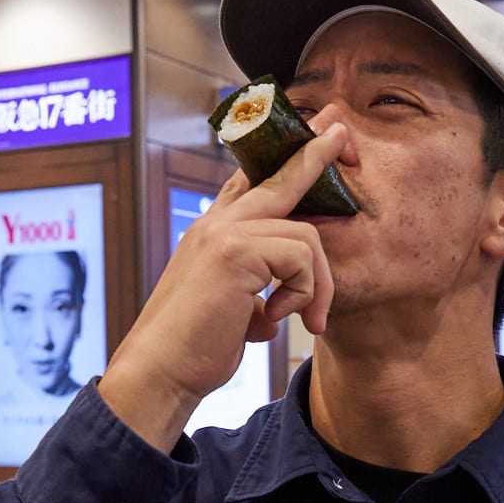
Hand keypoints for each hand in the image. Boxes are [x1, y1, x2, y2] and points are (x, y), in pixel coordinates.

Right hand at [100, 125, 346, 451]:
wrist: (161, 372)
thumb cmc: (194, 348)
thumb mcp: (234, 309)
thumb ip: (257, 289)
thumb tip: (282, 300)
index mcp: (213, 232)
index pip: (251, 182)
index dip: (285, 162)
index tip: (316, 138)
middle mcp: (215, 223)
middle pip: (278, 175)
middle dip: (315, 153)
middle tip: (342, 130)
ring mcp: (223, 233)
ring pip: (306, 235)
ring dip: (318, 284)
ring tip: (309, 320)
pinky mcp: (235, 252)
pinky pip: (301, 260)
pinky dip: (302, 295)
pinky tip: (275, 322)